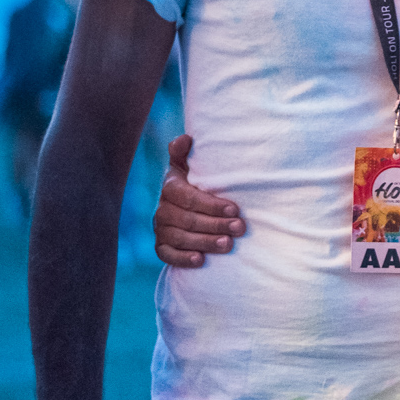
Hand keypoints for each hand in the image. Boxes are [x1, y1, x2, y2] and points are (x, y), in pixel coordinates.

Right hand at [153, 135, 245, 267]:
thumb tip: (186, 138)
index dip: (211, 204)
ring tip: (228, 244)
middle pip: (187, 219)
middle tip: (239, 228)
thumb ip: (186, 152)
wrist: (190, 207)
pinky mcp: (162, 247)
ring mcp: (161, 229)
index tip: (234, 209)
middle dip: (215, 224)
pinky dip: (182, 258)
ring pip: (180, 238)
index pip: (187, 197)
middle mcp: (162, 208)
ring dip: (205, 242)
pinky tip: (200, 260)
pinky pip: (167, 255)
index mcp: (171, 186)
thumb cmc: (197, 182)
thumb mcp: (191, 165)